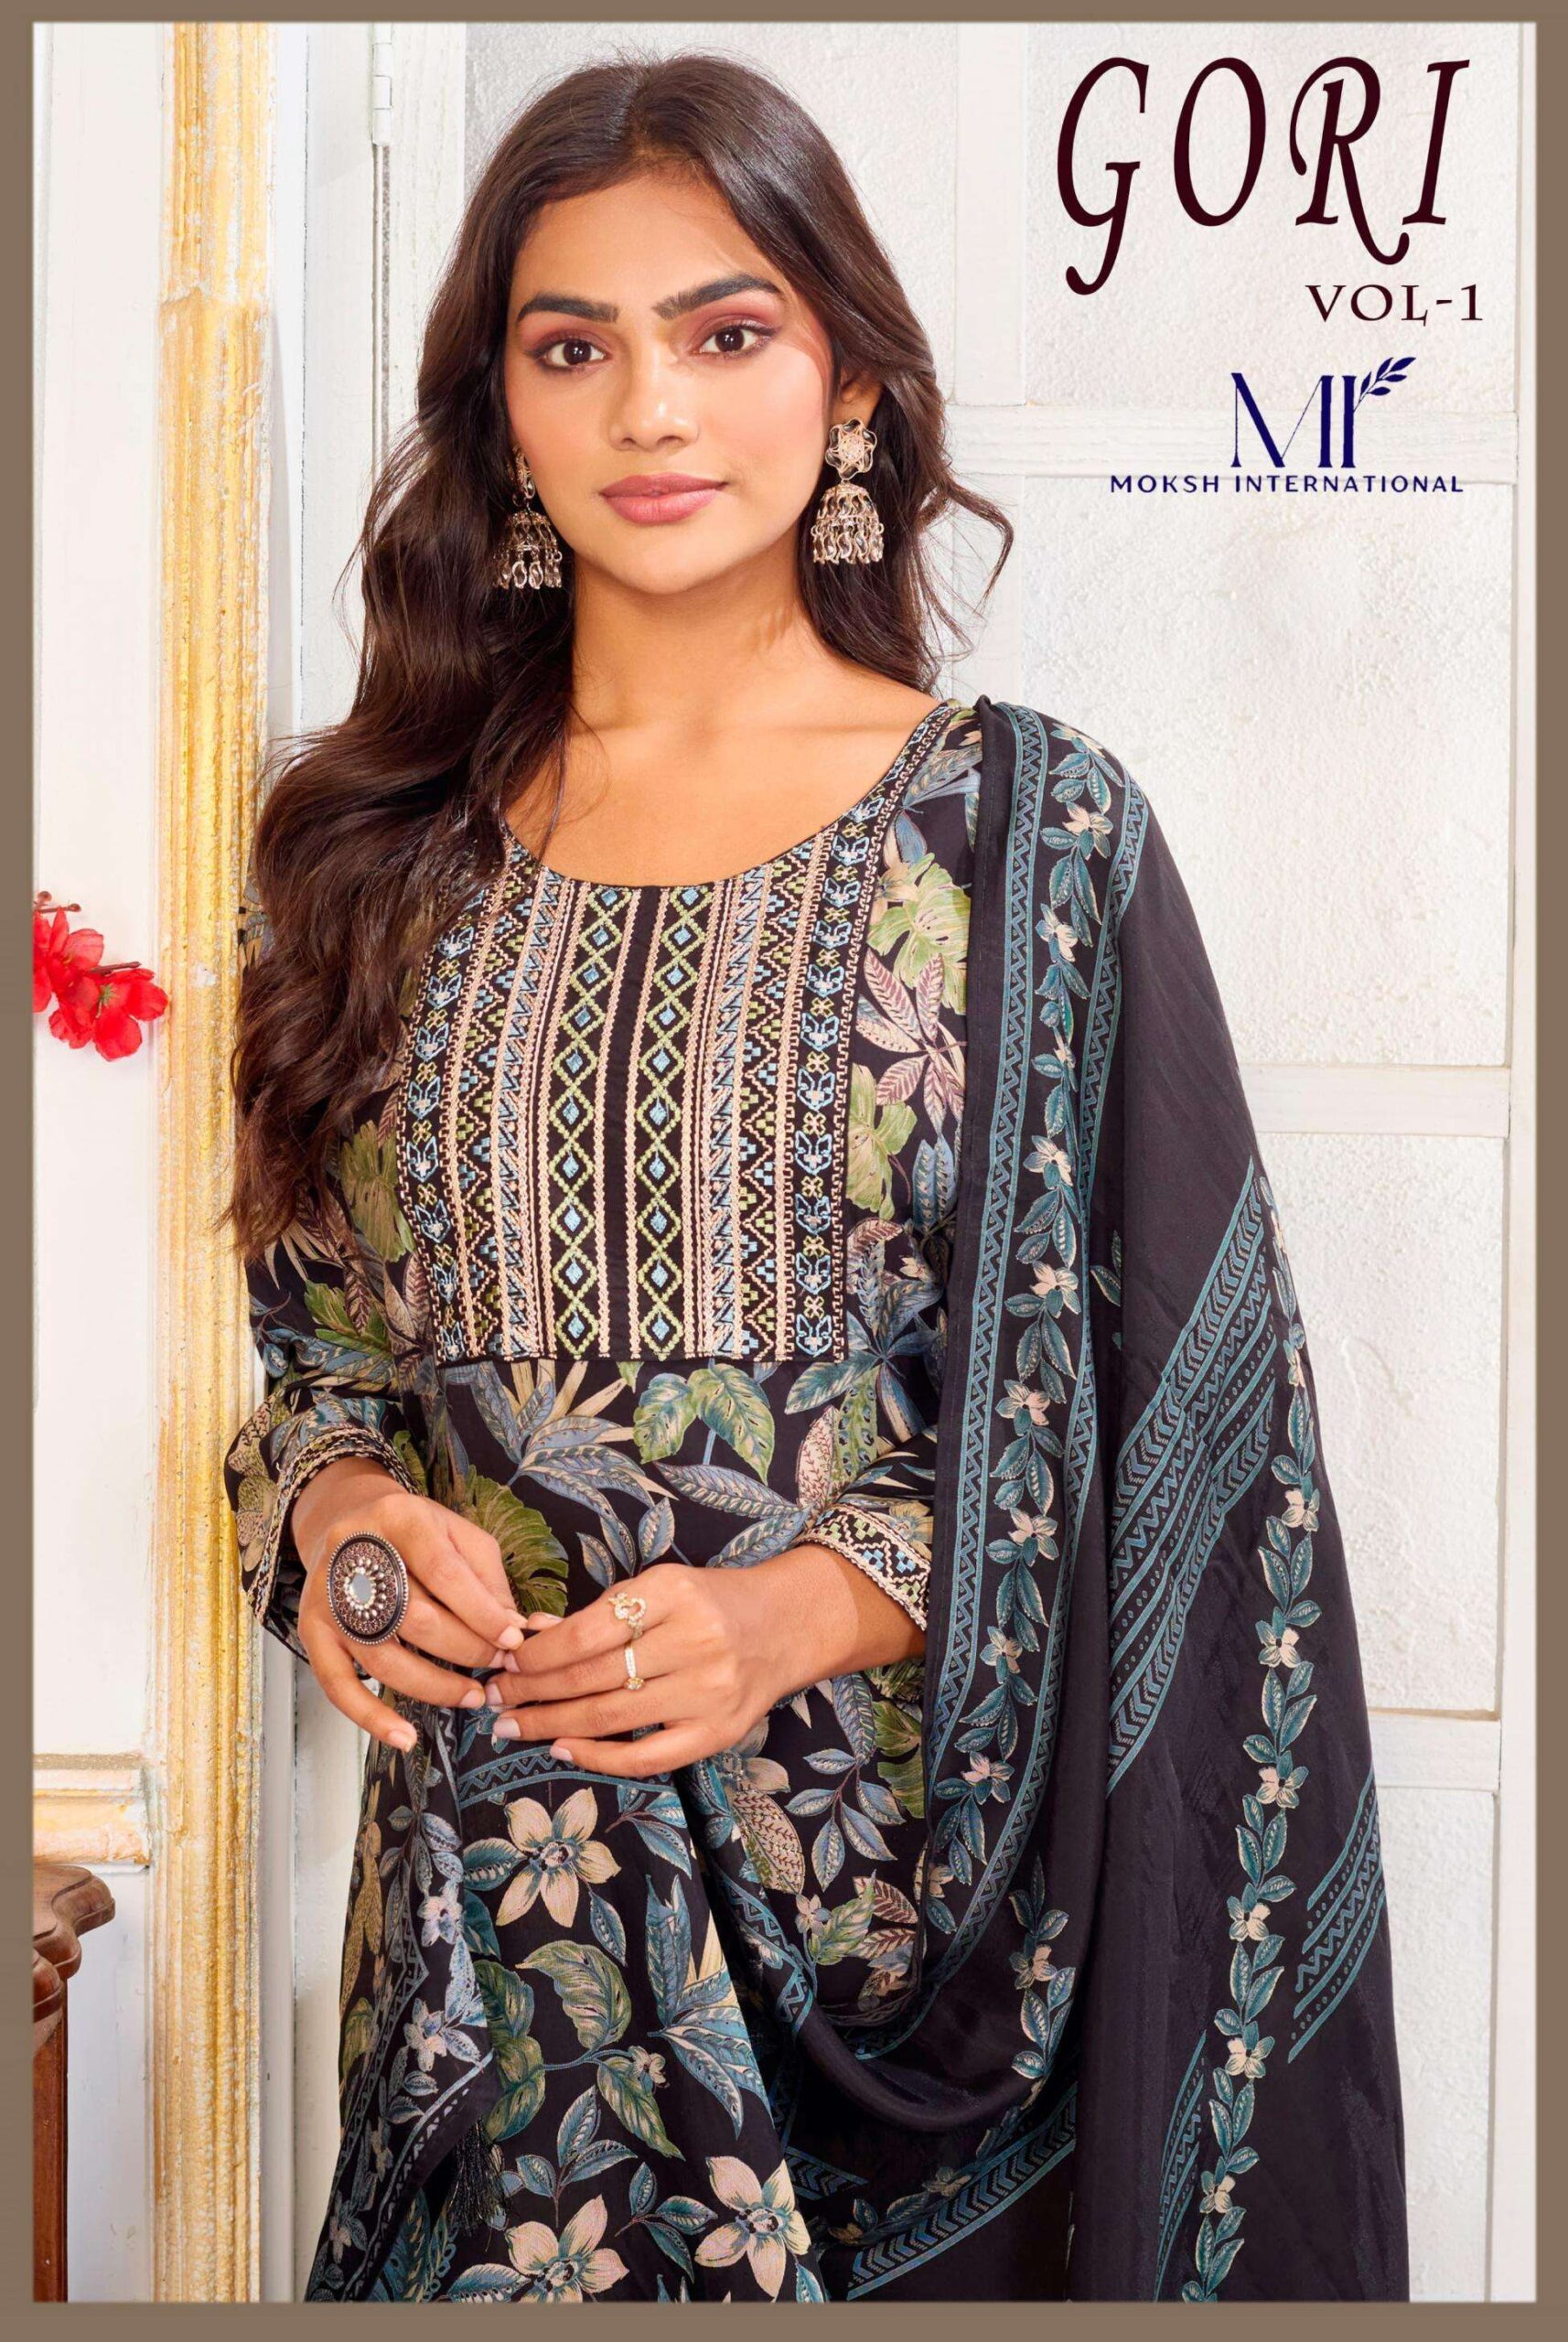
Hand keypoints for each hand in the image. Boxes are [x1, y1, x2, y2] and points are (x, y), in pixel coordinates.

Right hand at [293, 1457, 530, 1752]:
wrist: (349, 1519)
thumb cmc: (416, 1531)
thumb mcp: (458, 1534)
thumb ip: (487, 1579)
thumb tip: (515, 1630)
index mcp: (398, 1517)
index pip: (443, 1571)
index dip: (482, 1612)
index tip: (514, 1640)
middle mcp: (354, 1555)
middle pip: (414, 1618)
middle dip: (466, 1649)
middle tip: (498, 1666)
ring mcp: (328, 1596)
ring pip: (382, 1657)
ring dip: (434, 1686)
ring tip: (473, 1696)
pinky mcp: (312, 1629)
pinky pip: (337, 1684)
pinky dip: (370, 1717)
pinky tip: (404, 1737)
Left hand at [480, 1559, 791, 1777]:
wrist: (786, 1626)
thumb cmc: (711, 1603)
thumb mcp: (659, 1589)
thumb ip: (599, 1614)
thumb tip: (529, 1637)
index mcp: (673, 1594)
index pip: (588, 1632)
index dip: (539, 1653)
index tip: (507, 1659)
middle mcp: (694, 1642)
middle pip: (592, 1676)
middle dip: (532, 1690)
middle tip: (494, 1697)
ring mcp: (708, 1692)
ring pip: (609, 1716)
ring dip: (550, 1724)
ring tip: (512, 1725)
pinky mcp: (716, 1733)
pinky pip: (644, 1756)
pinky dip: (596, 1757)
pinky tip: (562, 1748)